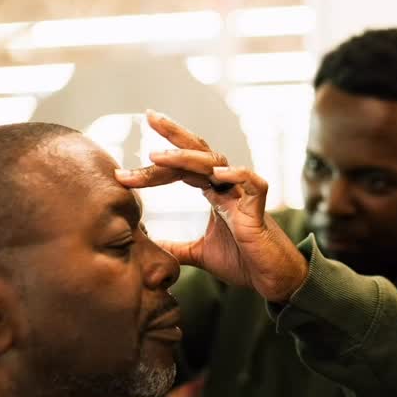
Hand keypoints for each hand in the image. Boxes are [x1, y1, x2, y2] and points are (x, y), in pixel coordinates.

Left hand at [114, 110, 308, 303]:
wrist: (272, 279)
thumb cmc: (243, 261)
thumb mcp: (199, 254)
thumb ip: (176, 247)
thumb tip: (148, 249)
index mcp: (213, 192)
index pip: (181, 169)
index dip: (155, 166)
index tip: (124, 169)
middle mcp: (227, 186)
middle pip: (198, 151)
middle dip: (173, 134)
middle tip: (148, 116)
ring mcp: (243, 194)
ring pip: (216, 162)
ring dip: (186, 156)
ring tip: (157, 155)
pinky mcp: (259, 208)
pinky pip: (251, 182)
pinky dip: (236, 174)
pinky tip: (217, 174)